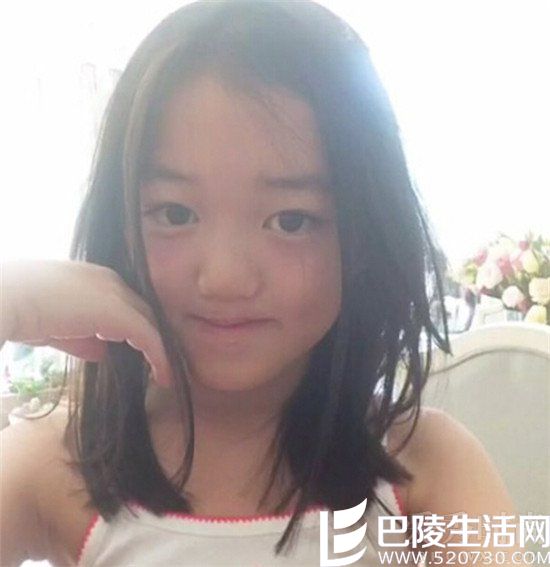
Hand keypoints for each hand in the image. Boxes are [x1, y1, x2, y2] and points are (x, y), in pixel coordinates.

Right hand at [0, 259, 171, 386]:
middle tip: (161, 364)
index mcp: (97, 279)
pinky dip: (160, 357)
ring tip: (166, 375)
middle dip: (154, 338)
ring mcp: (117, 295)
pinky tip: (163, 376)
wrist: (8, 298)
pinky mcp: (119, 313)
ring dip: (161, 350)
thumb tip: (100, 352)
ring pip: (151, 323)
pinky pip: (149, 337)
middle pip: (144, 312)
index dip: (138, 330)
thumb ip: (82, 337)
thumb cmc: (22, 310)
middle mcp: (112, 282)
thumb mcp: (57, 326)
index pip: (128, 305)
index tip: (142, 353)